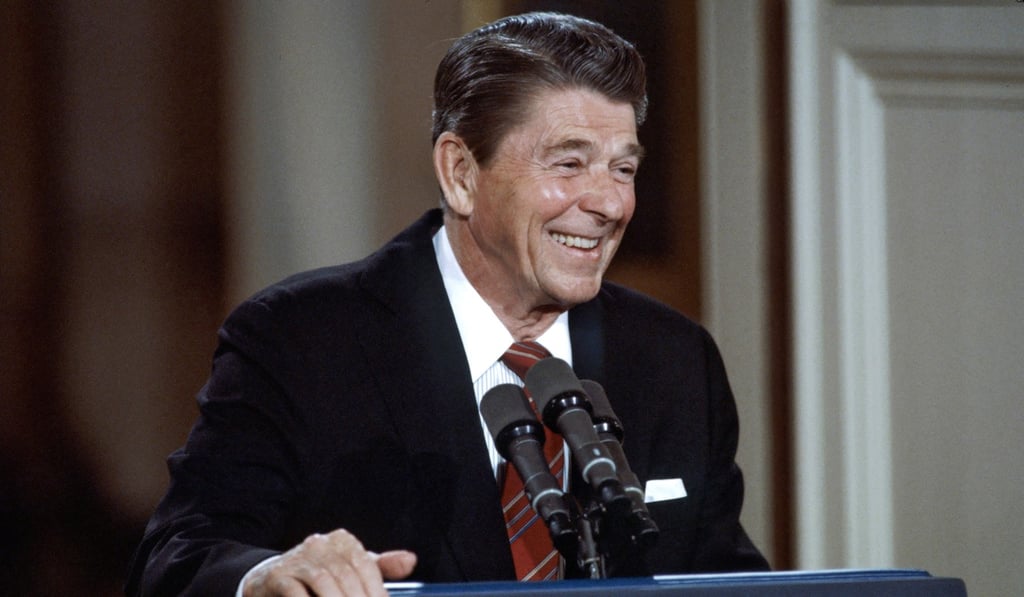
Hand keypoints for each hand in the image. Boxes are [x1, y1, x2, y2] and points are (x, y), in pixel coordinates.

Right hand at [243, 529, 416, 596]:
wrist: (271, 579)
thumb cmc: (319, 576)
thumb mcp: (350, 568)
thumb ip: (380, 567)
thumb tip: (411, 560)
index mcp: (343, 541)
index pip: (366, 566)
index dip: (376, 591)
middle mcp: (320, 544)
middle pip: (347, 575)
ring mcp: (297, 558)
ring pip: (324, 582)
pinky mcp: (277, 576)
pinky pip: (296, 592)